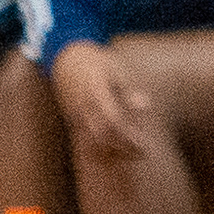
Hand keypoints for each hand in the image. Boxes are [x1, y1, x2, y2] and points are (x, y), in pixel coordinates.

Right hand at [51, 40, 148, 159]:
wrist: (69, 60)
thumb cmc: (98, 63)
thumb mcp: (117, 70)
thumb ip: (129, 90)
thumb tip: (145, 106)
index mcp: (95, 89)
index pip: (113, 120)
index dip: (128, 136)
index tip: (143, 146)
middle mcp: (82, 103)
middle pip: (102, 135)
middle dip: (122, 148)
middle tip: (141, 153)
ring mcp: (74, 111)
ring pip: (93, 140)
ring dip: (112, 150)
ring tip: (131, 152)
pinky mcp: (72, 118)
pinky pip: (86, 137)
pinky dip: (102, 146)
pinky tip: (116, 148)